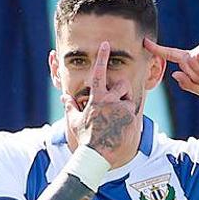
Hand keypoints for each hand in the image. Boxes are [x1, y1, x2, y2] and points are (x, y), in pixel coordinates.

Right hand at [62, 41, 139, 167]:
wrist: (96, 155)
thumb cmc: (85, 138)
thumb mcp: (75, 121)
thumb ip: (70, 106)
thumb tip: (64, 97)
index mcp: (96, 98)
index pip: (98, 72)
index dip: (101, 57)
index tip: (105, 44)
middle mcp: (110, 100)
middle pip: (122, 84)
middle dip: (122, 89)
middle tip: (118, 101)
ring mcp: (121, 109)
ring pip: (129, 99)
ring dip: (126, 105)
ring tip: (118, 119)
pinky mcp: (130, 118)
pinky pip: (134, 113)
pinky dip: (130, 118)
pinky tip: (123, 128)